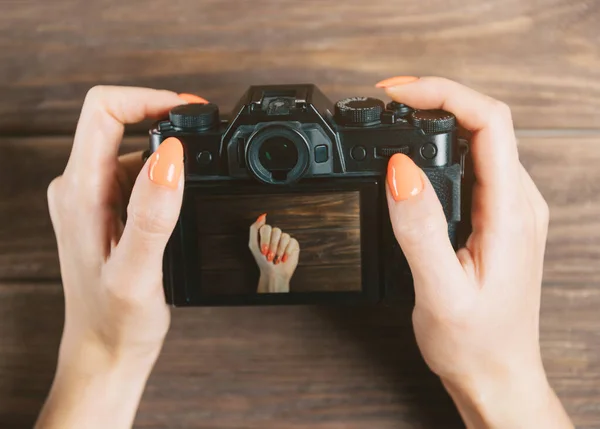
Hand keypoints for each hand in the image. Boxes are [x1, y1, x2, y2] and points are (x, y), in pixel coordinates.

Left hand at [36, 87, 206, 428]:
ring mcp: (91, 197)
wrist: (104, 350)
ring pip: (129, 145)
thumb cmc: (115, 321)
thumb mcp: (137, 272)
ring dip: (166, 148)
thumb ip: (153, 213)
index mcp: (81, 193)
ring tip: (197, 173)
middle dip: (163, 118)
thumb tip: (173, 156)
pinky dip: (163, 172)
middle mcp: (79, 187)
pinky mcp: (104, 208)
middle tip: (206, 132)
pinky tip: (180, 196)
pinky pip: (134, 171)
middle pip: (116, 121)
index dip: (147, 99)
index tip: (189, 110)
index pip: (103, 112)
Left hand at [248, 214, 299, 292]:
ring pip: (284, 236)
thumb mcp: (253, 245)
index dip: (265, 240)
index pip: (266, 228)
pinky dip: (286, 252)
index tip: (263, 251)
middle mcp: (275, 234)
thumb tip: (263, 215)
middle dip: (272, 246)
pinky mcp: (293, 244)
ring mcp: (285, 238)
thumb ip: (254, 229)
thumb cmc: (262, 261)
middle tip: (270, 256)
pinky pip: (292, 242)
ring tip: (276, 259)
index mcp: (265, 233)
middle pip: (276, 231)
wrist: (273, 274)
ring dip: (279, 250)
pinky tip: (283, 259)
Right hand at [376, 76, 572, 427]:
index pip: (488, 122)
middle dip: (434, 97)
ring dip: (437, 119)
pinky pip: (473, 164)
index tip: (396, 94)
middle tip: (386, 100)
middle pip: (484, 121)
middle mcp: (518, 202)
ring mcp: (510, 209)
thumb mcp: (441, 290)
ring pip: (478, 139)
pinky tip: (415, 156)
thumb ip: (421, 228)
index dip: (442, 93)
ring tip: (395, 118)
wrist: (497, 373)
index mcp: (511, 213)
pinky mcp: (497, 217)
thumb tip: (399, 168)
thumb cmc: (475, 342)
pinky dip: (440, 146)